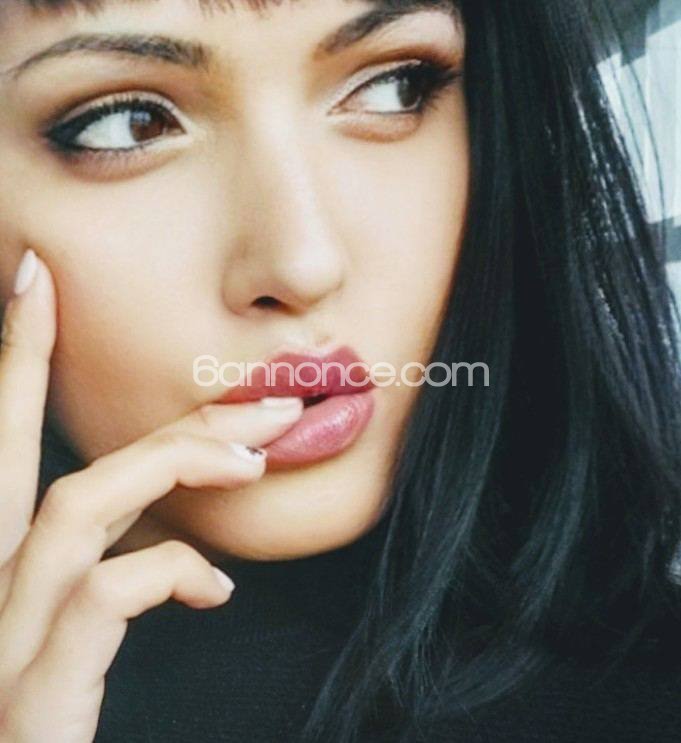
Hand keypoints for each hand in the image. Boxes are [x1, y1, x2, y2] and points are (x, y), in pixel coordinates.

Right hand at [0, 250, 303, 741]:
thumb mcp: (70, 624)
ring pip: (78, 504)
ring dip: (174, 467)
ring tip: (251, 462)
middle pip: (34, 453)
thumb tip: (184, 544)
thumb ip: (109, 568)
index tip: (36, 281)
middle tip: (256, 393)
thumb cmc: (46, 708)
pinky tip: (214, 588)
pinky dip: (172, 573)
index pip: (5, 442)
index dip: (17, 356)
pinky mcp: (31, 688)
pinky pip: (103, 596)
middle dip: (146, 406)